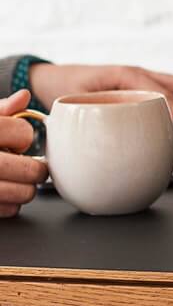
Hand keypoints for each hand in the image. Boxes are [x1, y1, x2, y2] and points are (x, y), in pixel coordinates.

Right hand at [0, 90, 48, 217]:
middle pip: (29, 169)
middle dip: (36, 169)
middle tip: (31, 167)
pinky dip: (10, 204)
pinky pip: (8, 209)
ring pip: (23, 193)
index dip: (24, 137)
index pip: (23, 132)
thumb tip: (24, 96)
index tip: (16, 142)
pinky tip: (1, 194)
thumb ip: (1, 110)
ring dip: (26, 188)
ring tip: (17, 181)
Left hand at [28, 64, 172, 139]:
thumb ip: (96, 121)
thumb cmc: (62, 89)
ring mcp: (142, 76)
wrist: (50, 77)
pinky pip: (171, 90)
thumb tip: (114, 145)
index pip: (164, 95)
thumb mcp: (75, 105)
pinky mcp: (141, 83)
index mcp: (126, 75)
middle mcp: (139, 73)